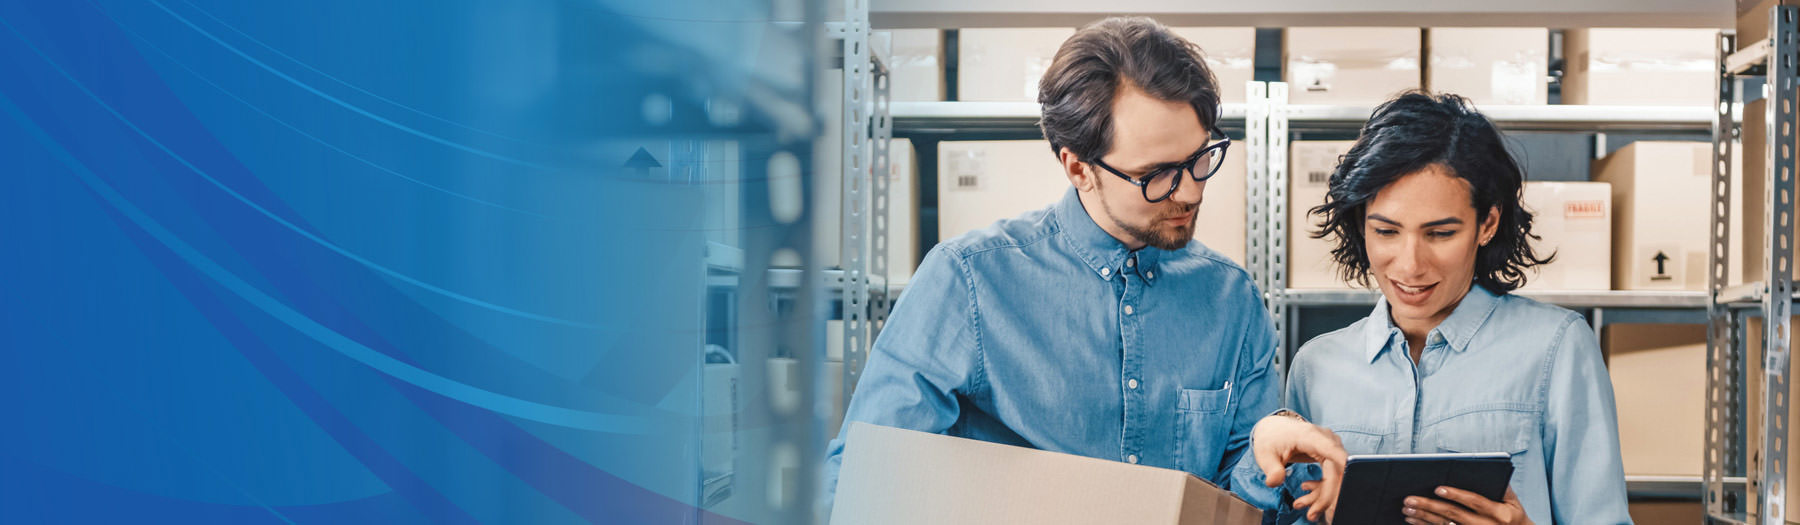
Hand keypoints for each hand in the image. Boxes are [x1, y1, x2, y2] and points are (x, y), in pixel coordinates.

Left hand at [1251, 415, 1346, 522]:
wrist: (1274, 430)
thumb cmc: (1271, 439)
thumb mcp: (1265, 454)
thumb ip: (1271, 469)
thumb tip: (1273, 482)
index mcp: (1310, 436)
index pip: (1332, 452)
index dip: (1343, 468)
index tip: (1347, 487)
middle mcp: (1326, 439)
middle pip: (1336, 470)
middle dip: (1327, 496)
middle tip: (1311, 515)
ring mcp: (1330, 447)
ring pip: (1337, 476)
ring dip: (1324, 496)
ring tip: (1304, 507)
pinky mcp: (1330, 455)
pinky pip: (1333, 475)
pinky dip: (1323, 489)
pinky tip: (1306, 492)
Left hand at [1402, 486, 1531, 524]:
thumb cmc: (1513, 516)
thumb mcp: (1513, 502)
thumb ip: (1501, 486)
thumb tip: (1484, 467)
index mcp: (1500, 514)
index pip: (1475, 502)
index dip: (1457, 495)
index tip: (1438, 489)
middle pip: (1454, 515)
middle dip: (1430, 506)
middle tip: (1410, 499)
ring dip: (1423, 517)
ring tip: (1407, 509)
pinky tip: (1413, 520)